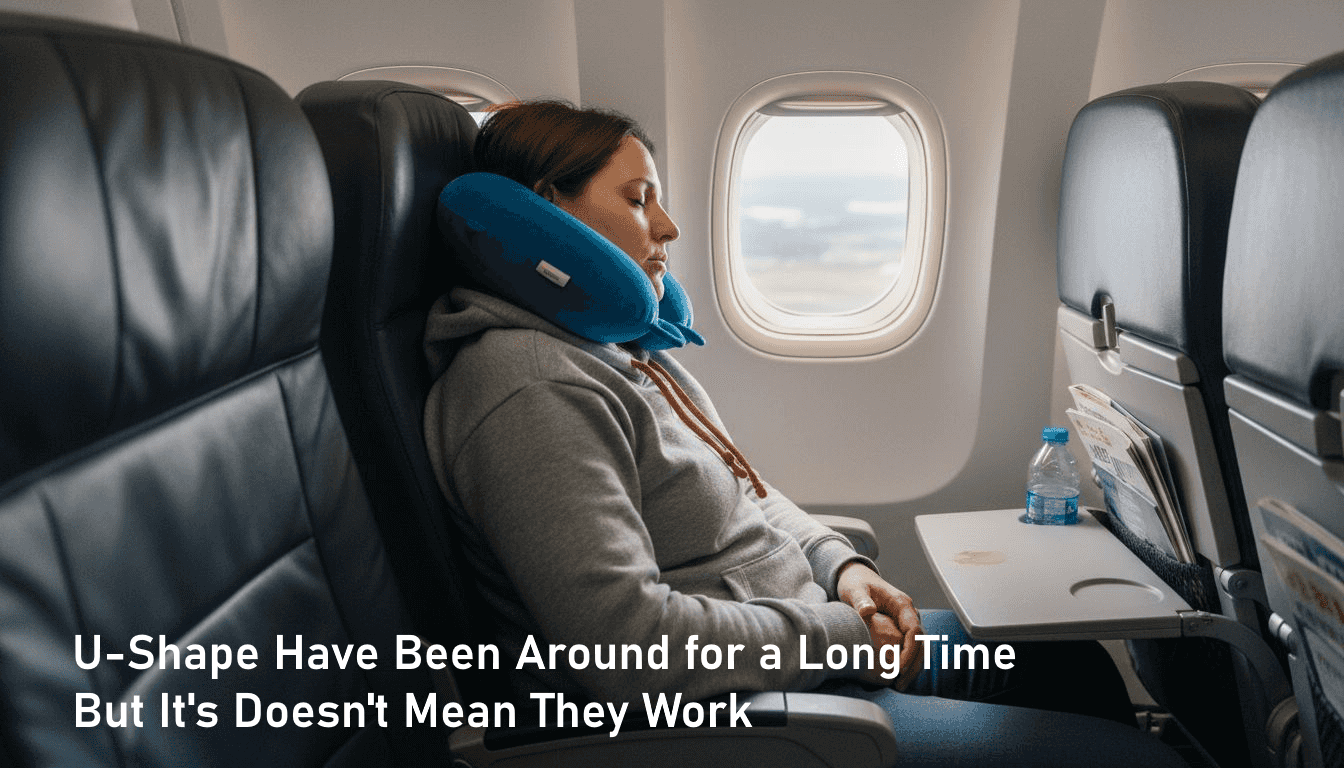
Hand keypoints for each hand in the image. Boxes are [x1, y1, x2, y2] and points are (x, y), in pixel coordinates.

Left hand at [837, 562, 922, 690]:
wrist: (856, 577)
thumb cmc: (855, 583)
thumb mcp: (854, 589)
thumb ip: (860, 600)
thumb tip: (868, 611)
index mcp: (902, 604)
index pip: (914, 630)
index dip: (910, 650)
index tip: (899, 667)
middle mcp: (909, 614)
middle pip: (921, 643)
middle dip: (913, 665)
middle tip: (900, 683)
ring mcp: (906, 622)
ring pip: (919, 648)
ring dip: (912, 667)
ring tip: (899, 685)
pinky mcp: (901, 629)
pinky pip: (910, 648)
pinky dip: (907, 663)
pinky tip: (896, 677)